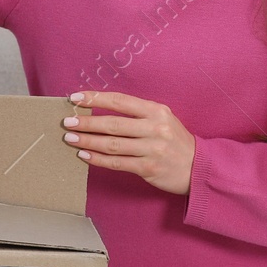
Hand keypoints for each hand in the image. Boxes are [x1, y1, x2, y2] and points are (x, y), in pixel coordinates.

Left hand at [61, 90, 194, 195]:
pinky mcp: (148, 168)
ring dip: (88, 141)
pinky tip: (84, 155)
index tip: (76, 97)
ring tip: (70, 138)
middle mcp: (155, 128)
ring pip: (112, 144)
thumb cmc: (175, 141)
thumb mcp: (163, 118)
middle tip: (67, 122)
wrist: (198, 166)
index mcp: (156, 110)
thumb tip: (103, 109)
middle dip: (86, 122)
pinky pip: (117, 163)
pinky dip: (98, 159)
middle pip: (113, 123)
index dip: (95, 98)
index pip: (120, 101)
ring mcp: (152, 149)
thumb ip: (138, 113)